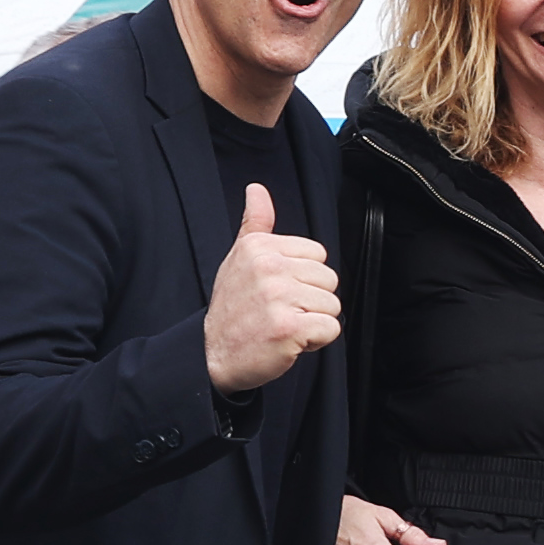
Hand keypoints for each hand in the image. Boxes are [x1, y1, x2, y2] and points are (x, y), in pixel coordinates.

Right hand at [202, 185, 336, 396]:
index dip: (304, 278)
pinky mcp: (289, 327)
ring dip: (313, 322)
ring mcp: (278, 297)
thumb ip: (255, 223)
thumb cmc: (232, 309)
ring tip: (281, 325)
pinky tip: (288, 340)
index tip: (278, 290)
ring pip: (332, 305)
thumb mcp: (238, 258)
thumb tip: (257, 189)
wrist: (211, 355)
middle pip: (329, 280)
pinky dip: (315, 341)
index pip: (318, 254)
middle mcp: (269, 267)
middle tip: (279, 311)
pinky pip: (331, 329)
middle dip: (311, 301)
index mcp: (260, 246)